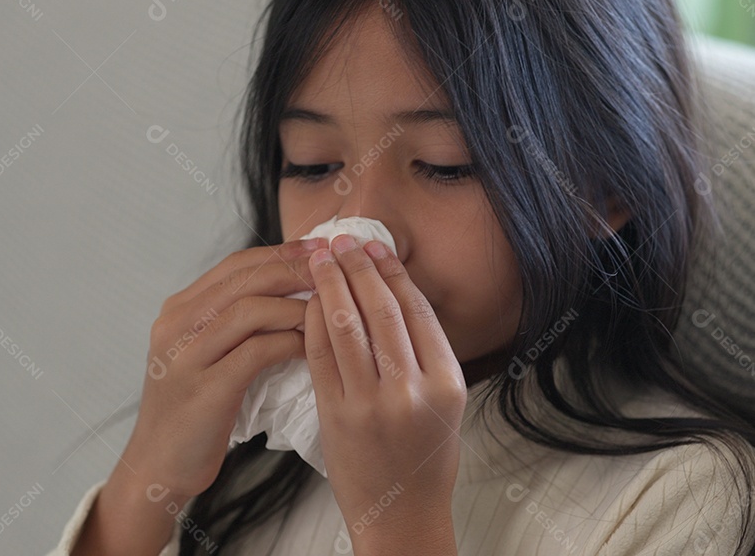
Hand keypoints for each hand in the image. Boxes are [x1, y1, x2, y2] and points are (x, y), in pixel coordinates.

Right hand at [119, 237, 330, 501]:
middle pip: (244, 280)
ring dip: (296, 306)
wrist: (159, 463)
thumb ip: (230, 321)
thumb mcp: (203, 354)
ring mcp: (186, 356)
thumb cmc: (194, 410)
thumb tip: (289, 290)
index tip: (319, 249)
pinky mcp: (204, 388)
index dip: (280, 252)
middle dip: (294, 269)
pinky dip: (289, 343)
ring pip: (249, 310)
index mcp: (177, 310)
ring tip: (330, 309)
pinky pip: (255, 352)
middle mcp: (175, 325)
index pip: (234, 265)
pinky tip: (313, 347)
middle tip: (335, 268)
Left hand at [304, 234, 465, 545]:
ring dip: (331, 284)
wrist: (402, 514)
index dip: (392, 272)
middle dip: (359, 268)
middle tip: (342, 240)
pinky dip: (313, 321)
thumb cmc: (424, 457)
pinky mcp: (337, 416)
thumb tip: (395, 292)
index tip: (375, 247)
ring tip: (320, 258)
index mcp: (446, 382)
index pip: (416, 310)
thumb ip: (425, 353)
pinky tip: (308, 300)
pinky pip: (320, 356)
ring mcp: (372, 404)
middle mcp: (412, 391)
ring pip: (348, 326)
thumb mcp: (445, 403)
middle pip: (382, 310)